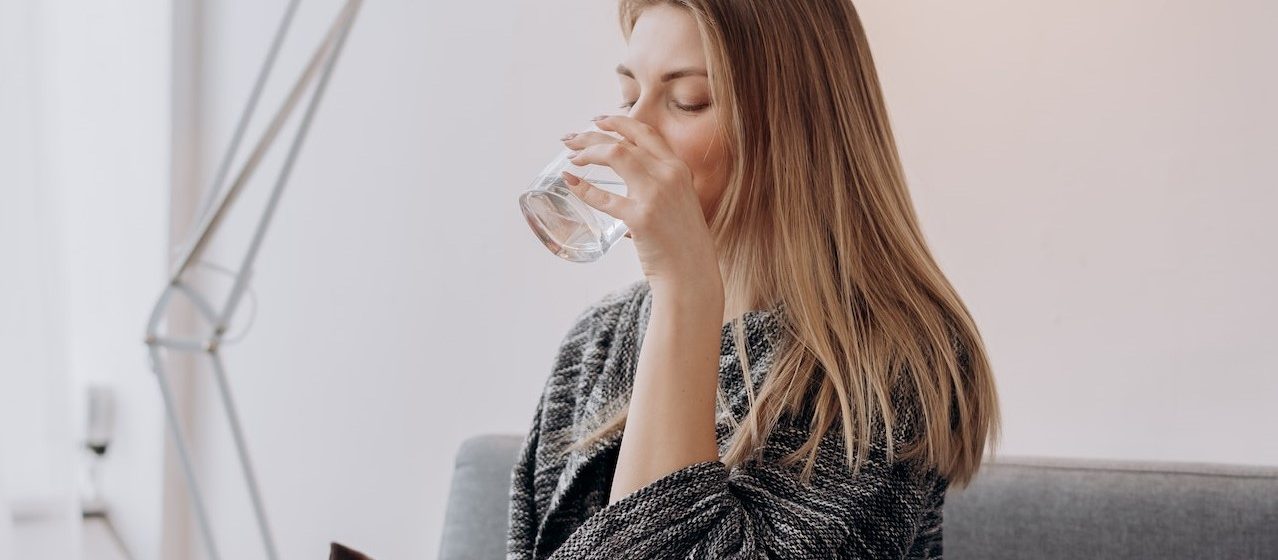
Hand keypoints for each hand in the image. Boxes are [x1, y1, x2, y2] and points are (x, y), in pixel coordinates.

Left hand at [561, 115, 721, 295]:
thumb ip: (661, 185)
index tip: (598, 120)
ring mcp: (655, 195)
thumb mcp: (681, 202)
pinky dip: (584, 188)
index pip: (646, 133)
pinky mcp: (640, 218)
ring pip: (614, 155)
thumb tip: (631, 181)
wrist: (692, 273)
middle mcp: (669, 175)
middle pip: (624, 141)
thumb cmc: (683, 243)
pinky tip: (571, 183)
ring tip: (571, 158)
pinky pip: (604, 197)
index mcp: (679, 169)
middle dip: (592, 135)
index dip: (619, 122)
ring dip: (587, 152)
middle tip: (571, 140)